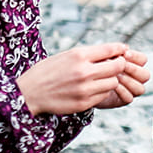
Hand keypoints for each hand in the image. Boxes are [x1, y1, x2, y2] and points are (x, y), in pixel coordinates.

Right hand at [18, 43, 138, 115]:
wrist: (29, 93)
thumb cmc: (47, 71)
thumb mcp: (65, 56)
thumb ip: (87, 54)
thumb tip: (111, 51)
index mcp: (78, 55)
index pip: (110, 50)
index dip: (119, 49)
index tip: (122, 50)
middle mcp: (84, 71)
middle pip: (118, 67)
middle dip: (119, 65)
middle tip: (115, 65)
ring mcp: (85, 89)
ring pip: (113, 83)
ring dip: (110, 80)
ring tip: (100, 78)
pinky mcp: (84, 103)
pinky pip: (104, 95)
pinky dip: (102, 91)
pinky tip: (92, 89)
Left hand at [94, 47, 151, 108]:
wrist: (84, 85)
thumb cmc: (94, 69)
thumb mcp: (103, 58)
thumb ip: (114, 52)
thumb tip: (125, 47)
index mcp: (133, 64)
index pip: (143, 59)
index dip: (136, 56)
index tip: (125, 54)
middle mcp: (135, 78)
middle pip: (145, 75)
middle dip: (133, 69)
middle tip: (121, 66)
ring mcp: (130, 90)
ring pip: (140, 88)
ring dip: (128, 81)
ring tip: (115, 76)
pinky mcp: (123, 100)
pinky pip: (129, 98)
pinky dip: (122, 91)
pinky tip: (112, 86)